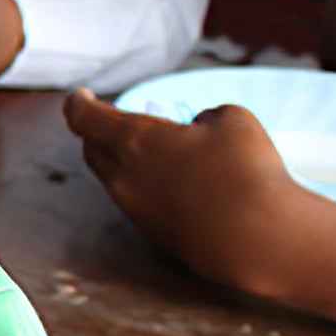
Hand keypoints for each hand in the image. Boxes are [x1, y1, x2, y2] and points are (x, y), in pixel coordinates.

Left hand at [65, 88, 321, 299]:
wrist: (257, 239)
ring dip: (118, 159)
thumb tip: (198, 128)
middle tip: (112, 120)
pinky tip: (168, 181)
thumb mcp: (233, 121)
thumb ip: (207, 117)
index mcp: (134, 140)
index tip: (81, 96)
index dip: (78, 103)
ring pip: (110, 177)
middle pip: (92, 148)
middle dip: (97, 131)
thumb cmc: (245, 170)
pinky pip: (134, 201)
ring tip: (144, 149)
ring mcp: (134, 209)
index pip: (85, 118)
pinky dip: (140, 185)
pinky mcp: (152, 234)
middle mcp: (123, 176)